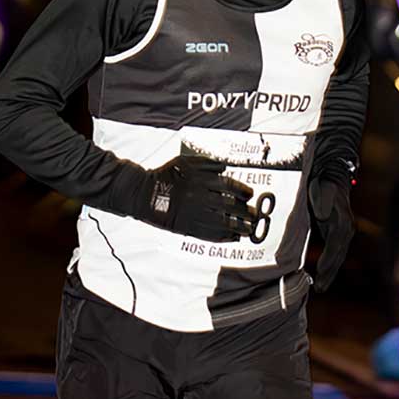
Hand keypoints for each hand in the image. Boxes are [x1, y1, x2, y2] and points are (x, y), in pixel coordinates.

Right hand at [114, 155, 255, 242]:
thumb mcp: (185, 162)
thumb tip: (225, 167)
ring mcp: (193, 214)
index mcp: (199, 179)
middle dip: (245, 212)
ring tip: (249, 230)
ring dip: (238, 227)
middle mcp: (198, 197)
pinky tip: (233, 237)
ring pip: (222, 222)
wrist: (144, 193)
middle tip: (255, 215)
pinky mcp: (186, 227)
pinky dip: (223, 237)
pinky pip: (209, 234)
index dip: (242, 191)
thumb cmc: (165, 175)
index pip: (228, 186)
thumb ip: (206, 163)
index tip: (250, 195)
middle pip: (229, 206)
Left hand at [307, 176, 354, 291]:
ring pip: (337, 257)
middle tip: (320, 287)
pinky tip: (320, 278)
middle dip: (329, 272)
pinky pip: (333, 255)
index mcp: (342, 220)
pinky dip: (328, 267)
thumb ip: (322, 200)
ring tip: (320, 287)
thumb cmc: (324, 185)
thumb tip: (322, 213)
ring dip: (329, 273)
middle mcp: (345, 229)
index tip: (320, 270)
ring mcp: (342, 234)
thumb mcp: (323, 188)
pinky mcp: (336, 236)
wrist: (331, 179)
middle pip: (338, 254)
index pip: (336, 243)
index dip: (329, 257)